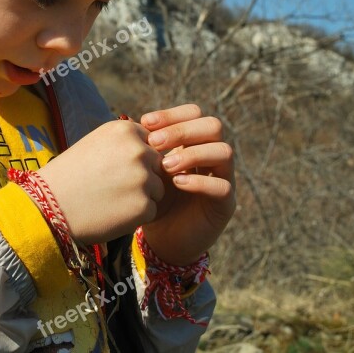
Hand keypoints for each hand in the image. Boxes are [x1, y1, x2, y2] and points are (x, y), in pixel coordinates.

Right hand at [38, 120, 164, 244]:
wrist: (49, 206)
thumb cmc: (70, 175)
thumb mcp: (95, 143)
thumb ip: (124, 142)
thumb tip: (153, 144)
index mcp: (125, 130)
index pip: (150, 143)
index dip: (135, 159)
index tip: (114, 168)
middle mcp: (138, 150)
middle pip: (158, 165)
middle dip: (142, 177)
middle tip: (112, 187)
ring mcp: (143, 178)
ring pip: (158, 189)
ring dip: (141, 196)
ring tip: (111, 199)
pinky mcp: (144, 206)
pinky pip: (151, 210)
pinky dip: (136, 216)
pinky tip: (112, 213)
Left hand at [139, 104, 235, 265]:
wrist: (161, 239)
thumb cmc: (151, 199)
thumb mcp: (145, 169)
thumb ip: (143, 147)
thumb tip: (127, 120)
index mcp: (195, 143)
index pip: (195, 114)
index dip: (172, 114)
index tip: (145, 122)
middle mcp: (213, 156)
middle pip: (213, 126)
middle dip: (182, 131)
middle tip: (154, 142)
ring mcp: (223, 179)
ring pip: (224, 152)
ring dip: (192, 154)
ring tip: (165, 166)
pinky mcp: (226, 205)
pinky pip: (223, 186)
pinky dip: (200, 182)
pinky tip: (177, 183)